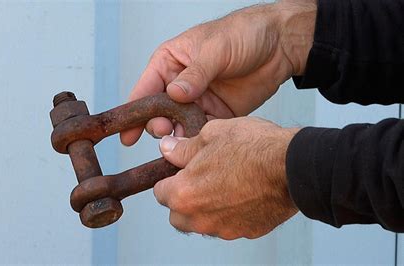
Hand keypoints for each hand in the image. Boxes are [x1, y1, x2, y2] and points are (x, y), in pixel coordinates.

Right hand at [120, 1, 315, 144]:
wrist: (280, 45)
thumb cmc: (243, 33)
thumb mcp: (215, 49)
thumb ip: (195, 74)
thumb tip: (174, 94)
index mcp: (170, 62)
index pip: (145, 89)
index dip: (134, 111)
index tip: (127, 133)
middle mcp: (179, 84)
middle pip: (158, 113)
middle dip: (158, 126)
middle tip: (165, 132)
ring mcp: (197, 101)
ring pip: (178, 126)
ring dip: (178, 137)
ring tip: (181, 144)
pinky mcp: (216, 114)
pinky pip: (200, 131)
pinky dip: (197, 140)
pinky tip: (198, 146)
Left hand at [155, 117, 299, 239]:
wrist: (292, 165)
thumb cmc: (253, 147)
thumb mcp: (211, 134)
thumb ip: (183, 148)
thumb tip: (168, 149)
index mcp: (184, 193)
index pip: (160, 193)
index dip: (169, 179)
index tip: (180, 171)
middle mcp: (200, 217)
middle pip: (177, 214)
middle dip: (183, 198)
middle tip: (199, 178)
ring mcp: (224, 228)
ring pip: (202, 222)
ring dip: (205, 208)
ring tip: (224, 183)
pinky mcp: (246, 232)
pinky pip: (228, 225)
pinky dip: (230, 213)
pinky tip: (242, 193)